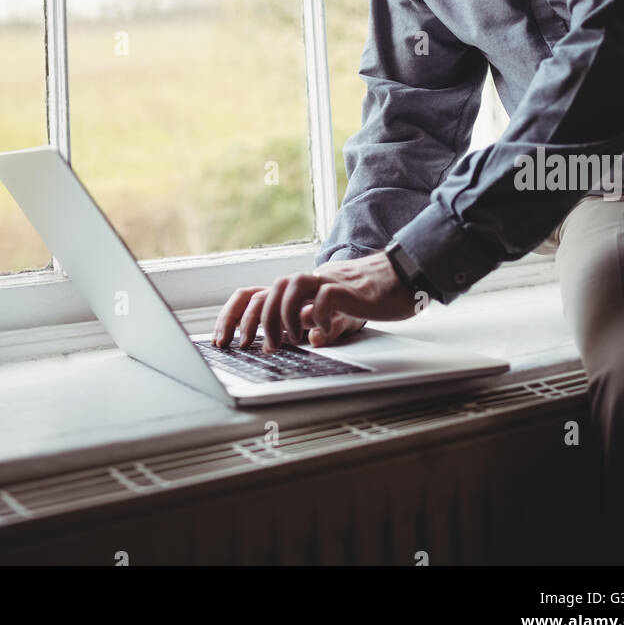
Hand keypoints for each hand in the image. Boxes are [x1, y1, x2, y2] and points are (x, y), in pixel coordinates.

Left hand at [212, 251, 419, 352]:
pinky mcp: (346, 287)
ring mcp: (325, 281)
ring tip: (288, 340)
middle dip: (254, 321)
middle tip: (258, 348)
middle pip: (266, 291)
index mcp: (298, 289)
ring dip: (282, 316)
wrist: (400, 276)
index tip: (223, 341)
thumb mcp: (334, 315)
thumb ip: (316, 325)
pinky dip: (319, 316)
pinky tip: (323, 330)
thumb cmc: (366, 296)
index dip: (233, 316)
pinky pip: (324, 297)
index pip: (253, 294)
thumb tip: (308, 339)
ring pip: (288, 287)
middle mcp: (306, 281)